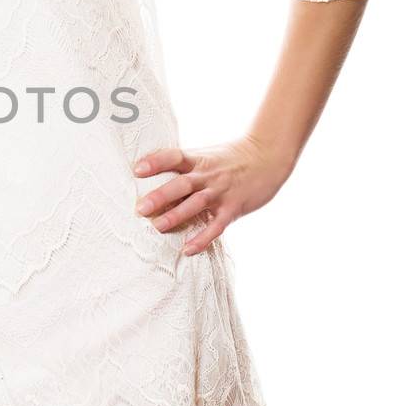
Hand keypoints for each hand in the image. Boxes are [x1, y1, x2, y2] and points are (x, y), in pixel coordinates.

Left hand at [132, 136, 293, 256]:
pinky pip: (216, 226)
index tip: (137, 170)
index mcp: (198, 159)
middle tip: (140, 209)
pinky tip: (187, 250)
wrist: (268, 157)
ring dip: (176, 216)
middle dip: (160, 197)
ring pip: (196, 205)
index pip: (173, 157)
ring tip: (157, 227)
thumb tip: (153, 174)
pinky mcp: (233, 208)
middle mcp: (208, 175)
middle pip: (181, 184)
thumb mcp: (206, 155)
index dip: (155, 162)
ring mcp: (221, 192)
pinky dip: (202, 239)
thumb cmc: (232, 158)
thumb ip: (185, 166)